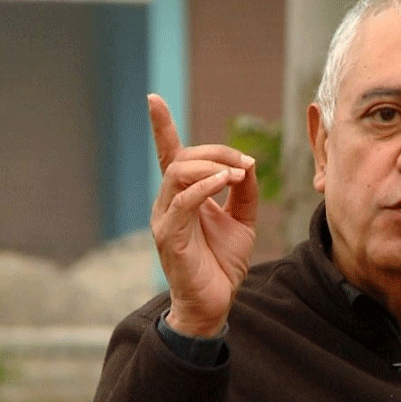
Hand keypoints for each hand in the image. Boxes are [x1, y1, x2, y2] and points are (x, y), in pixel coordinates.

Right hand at [148, 94, 257, 336]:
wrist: (215, 303)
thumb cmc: (222, 262)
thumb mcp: (242, 220)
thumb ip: (244, 191)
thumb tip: (247, 163)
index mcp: (184, 196)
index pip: (170, 155)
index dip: (161, 127)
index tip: (153, 99)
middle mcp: (169, 203)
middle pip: (182, 158)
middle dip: (216, 152)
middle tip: (244, 164)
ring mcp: (165, 218)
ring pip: (177, 173)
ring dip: (211, 166)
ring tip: (237, 174)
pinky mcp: (168, 236)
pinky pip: (182, 201)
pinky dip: (204, 186)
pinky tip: (224, 183)